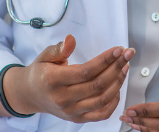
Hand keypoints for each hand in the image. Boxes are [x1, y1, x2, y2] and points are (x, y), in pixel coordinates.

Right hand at [0, 34, 135, 122]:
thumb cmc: (41, 72)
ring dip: (118, 83)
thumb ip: (59, 48)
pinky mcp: (77, 119)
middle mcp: (62, 99)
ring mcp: (71, 111)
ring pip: (102, 99)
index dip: (105, 60)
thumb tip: (71, 39)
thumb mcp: (45, 56)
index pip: (85, 72)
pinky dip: (113, 102)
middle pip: (97, 85)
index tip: (119, 49)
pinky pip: (101, 114)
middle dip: (116, 67)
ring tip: (124, 67)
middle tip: (127, 54)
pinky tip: (117, 87)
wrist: (31, 94)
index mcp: (53, 80)